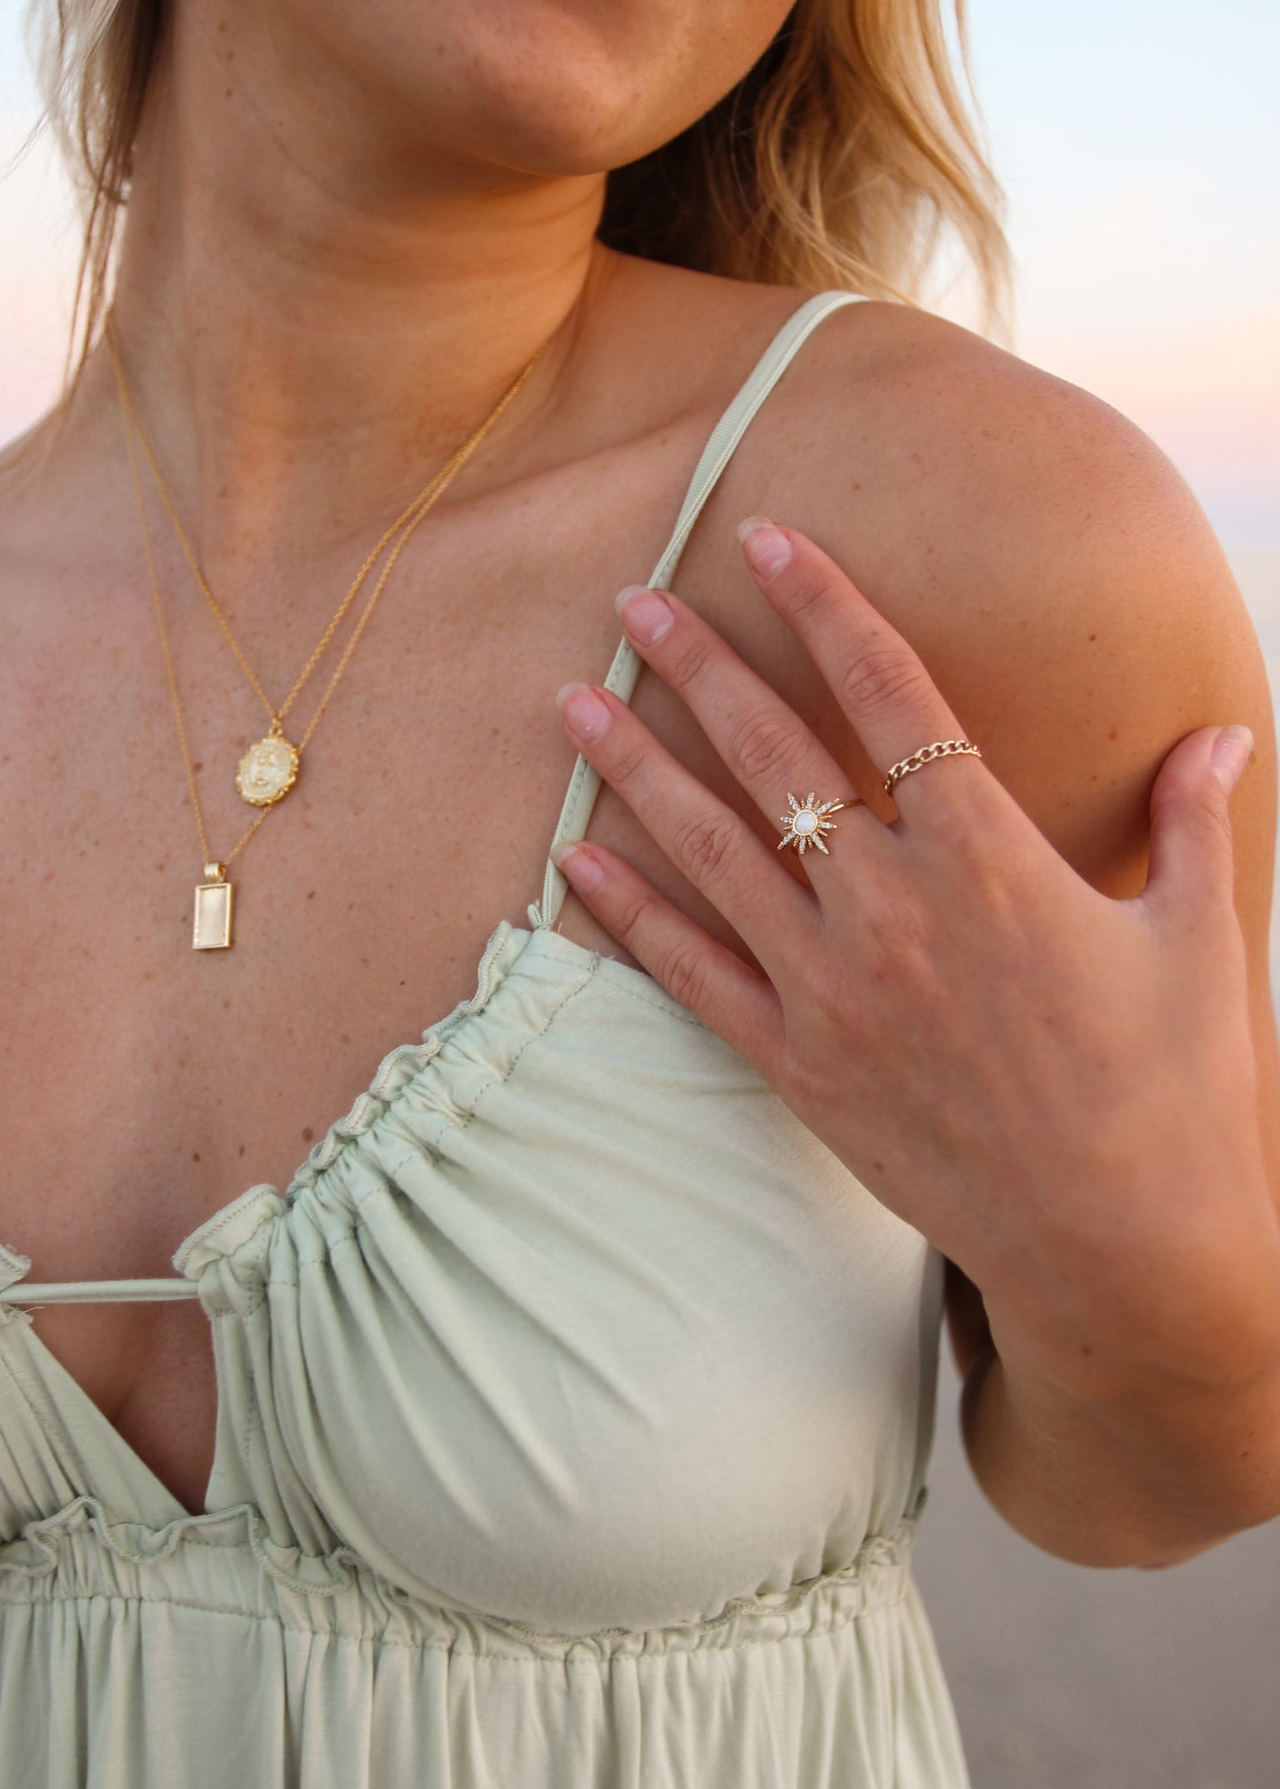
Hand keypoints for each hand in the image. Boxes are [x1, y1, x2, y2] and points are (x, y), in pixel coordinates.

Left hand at [551, 517, 1279, 1404]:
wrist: (1122, 1247)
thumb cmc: (1173, 1090)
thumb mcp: (1197, 939)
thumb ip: (1189, 821)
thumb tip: (1223, 728)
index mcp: (991, 855)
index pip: (891, 692)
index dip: (824, 605)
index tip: (767, 541)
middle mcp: (896, 907)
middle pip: (775, 754)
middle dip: (699, 667)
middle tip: (634, 601)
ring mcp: (835, 989)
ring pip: (712, 851)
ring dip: (635, 769)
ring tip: (572, 703)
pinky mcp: (800, 1065)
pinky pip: (694, 975)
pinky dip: (630, 913)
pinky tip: (573, 859)